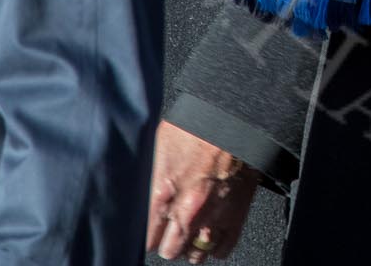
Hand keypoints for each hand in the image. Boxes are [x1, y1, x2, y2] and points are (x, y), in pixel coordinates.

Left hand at [148, 121, 258, 261]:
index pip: (147, 239)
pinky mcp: (236, 215)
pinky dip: (215, 246)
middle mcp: (187, 211)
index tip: (153, 226)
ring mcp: (214, 216)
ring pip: (196, 254)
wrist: (233, 119)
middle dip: (168, 241)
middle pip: (170, 250)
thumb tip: (134, 192)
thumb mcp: (158, 146)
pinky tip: (209, 235)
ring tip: (189, 233)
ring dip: (190, 245)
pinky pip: (223, 249)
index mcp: (162, 194)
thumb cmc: (196, 126)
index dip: (149, 232)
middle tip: (169, 229)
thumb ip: (147, 178)